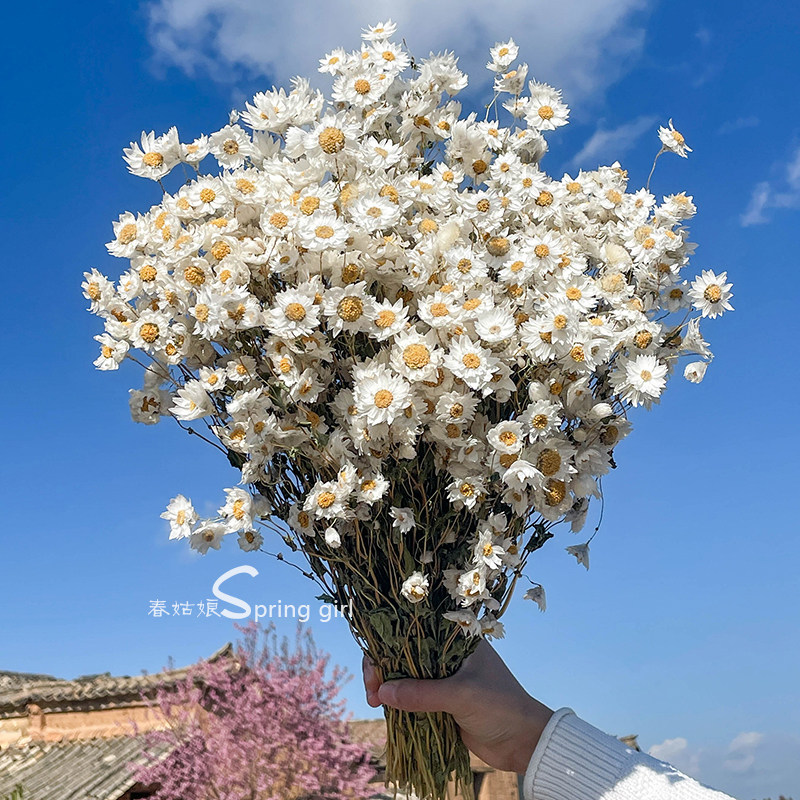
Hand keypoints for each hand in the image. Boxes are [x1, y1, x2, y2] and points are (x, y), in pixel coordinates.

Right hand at [362, 640, 552, 773]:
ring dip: (387, 686)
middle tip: (373, 691)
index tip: (376, 668)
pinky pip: (411, 697)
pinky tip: (385, 709)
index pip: (413, 630)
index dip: (388, 644)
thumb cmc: (500, 707)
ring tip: (375, 702)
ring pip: (405, 675)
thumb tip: (383, 692)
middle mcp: (446, 654)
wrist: (524, 743)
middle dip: (383, 668)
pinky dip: (396, 702)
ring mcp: (443, 678)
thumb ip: (423, 693)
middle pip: (404, 652)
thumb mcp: (462, 696)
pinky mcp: (441, 702)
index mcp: (456, 639)